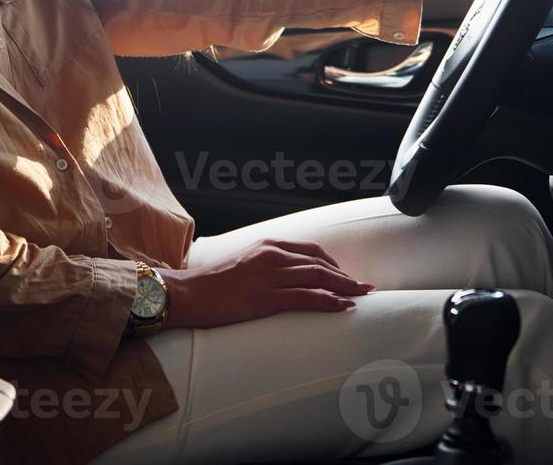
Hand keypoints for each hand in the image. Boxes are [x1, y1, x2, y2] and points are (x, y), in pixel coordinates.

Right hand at [156, 238, 373, 329]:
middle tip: (365, 287)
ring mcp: (269, 276)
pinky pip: (305, 298)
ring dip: (344, 287)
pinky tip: (343, 306)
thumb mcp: (243, 265)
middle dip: (346, 275)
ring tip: (362, 295)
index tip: (346, 274)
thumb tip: (285, 277)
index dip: (334, 262)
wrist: (187, 294)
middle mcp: (271, 256)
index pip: (311, 250)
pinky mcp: (265, 298)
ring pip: (317, 277)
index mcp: (267, 246)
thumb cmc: (212, 285)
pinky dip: (328, 301)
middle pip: (320, 263)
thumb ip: (265, 266)